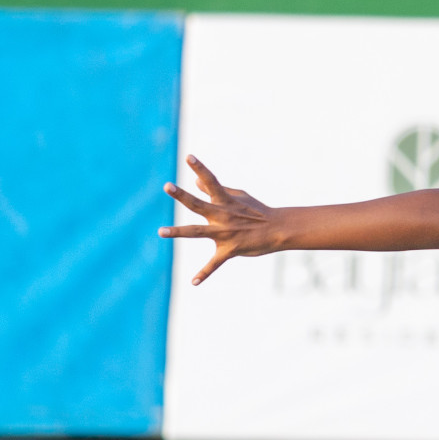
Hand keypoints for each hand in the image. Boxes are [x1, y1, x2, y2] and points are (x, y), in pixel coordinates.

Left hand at [159, 155, 279, 284]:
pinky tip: (193, 282)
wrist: (277, 230)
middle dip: (182, 195)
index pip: (211, 181)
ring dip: (178, 232)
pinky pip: (214, 263)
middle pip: (198, 204)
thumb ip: (215, 191)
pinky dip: (204, 273)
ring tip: (160, 231)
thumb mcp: (237, 198)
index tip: (188, 157)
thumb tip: (197, 183)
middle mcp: (222, 215)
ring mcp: (225, 233)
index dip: (200, 168)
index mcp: (225, 201)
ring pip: (197, 232)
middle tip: (167, 186)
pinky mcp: (230, 250)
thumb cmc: (256, 211)